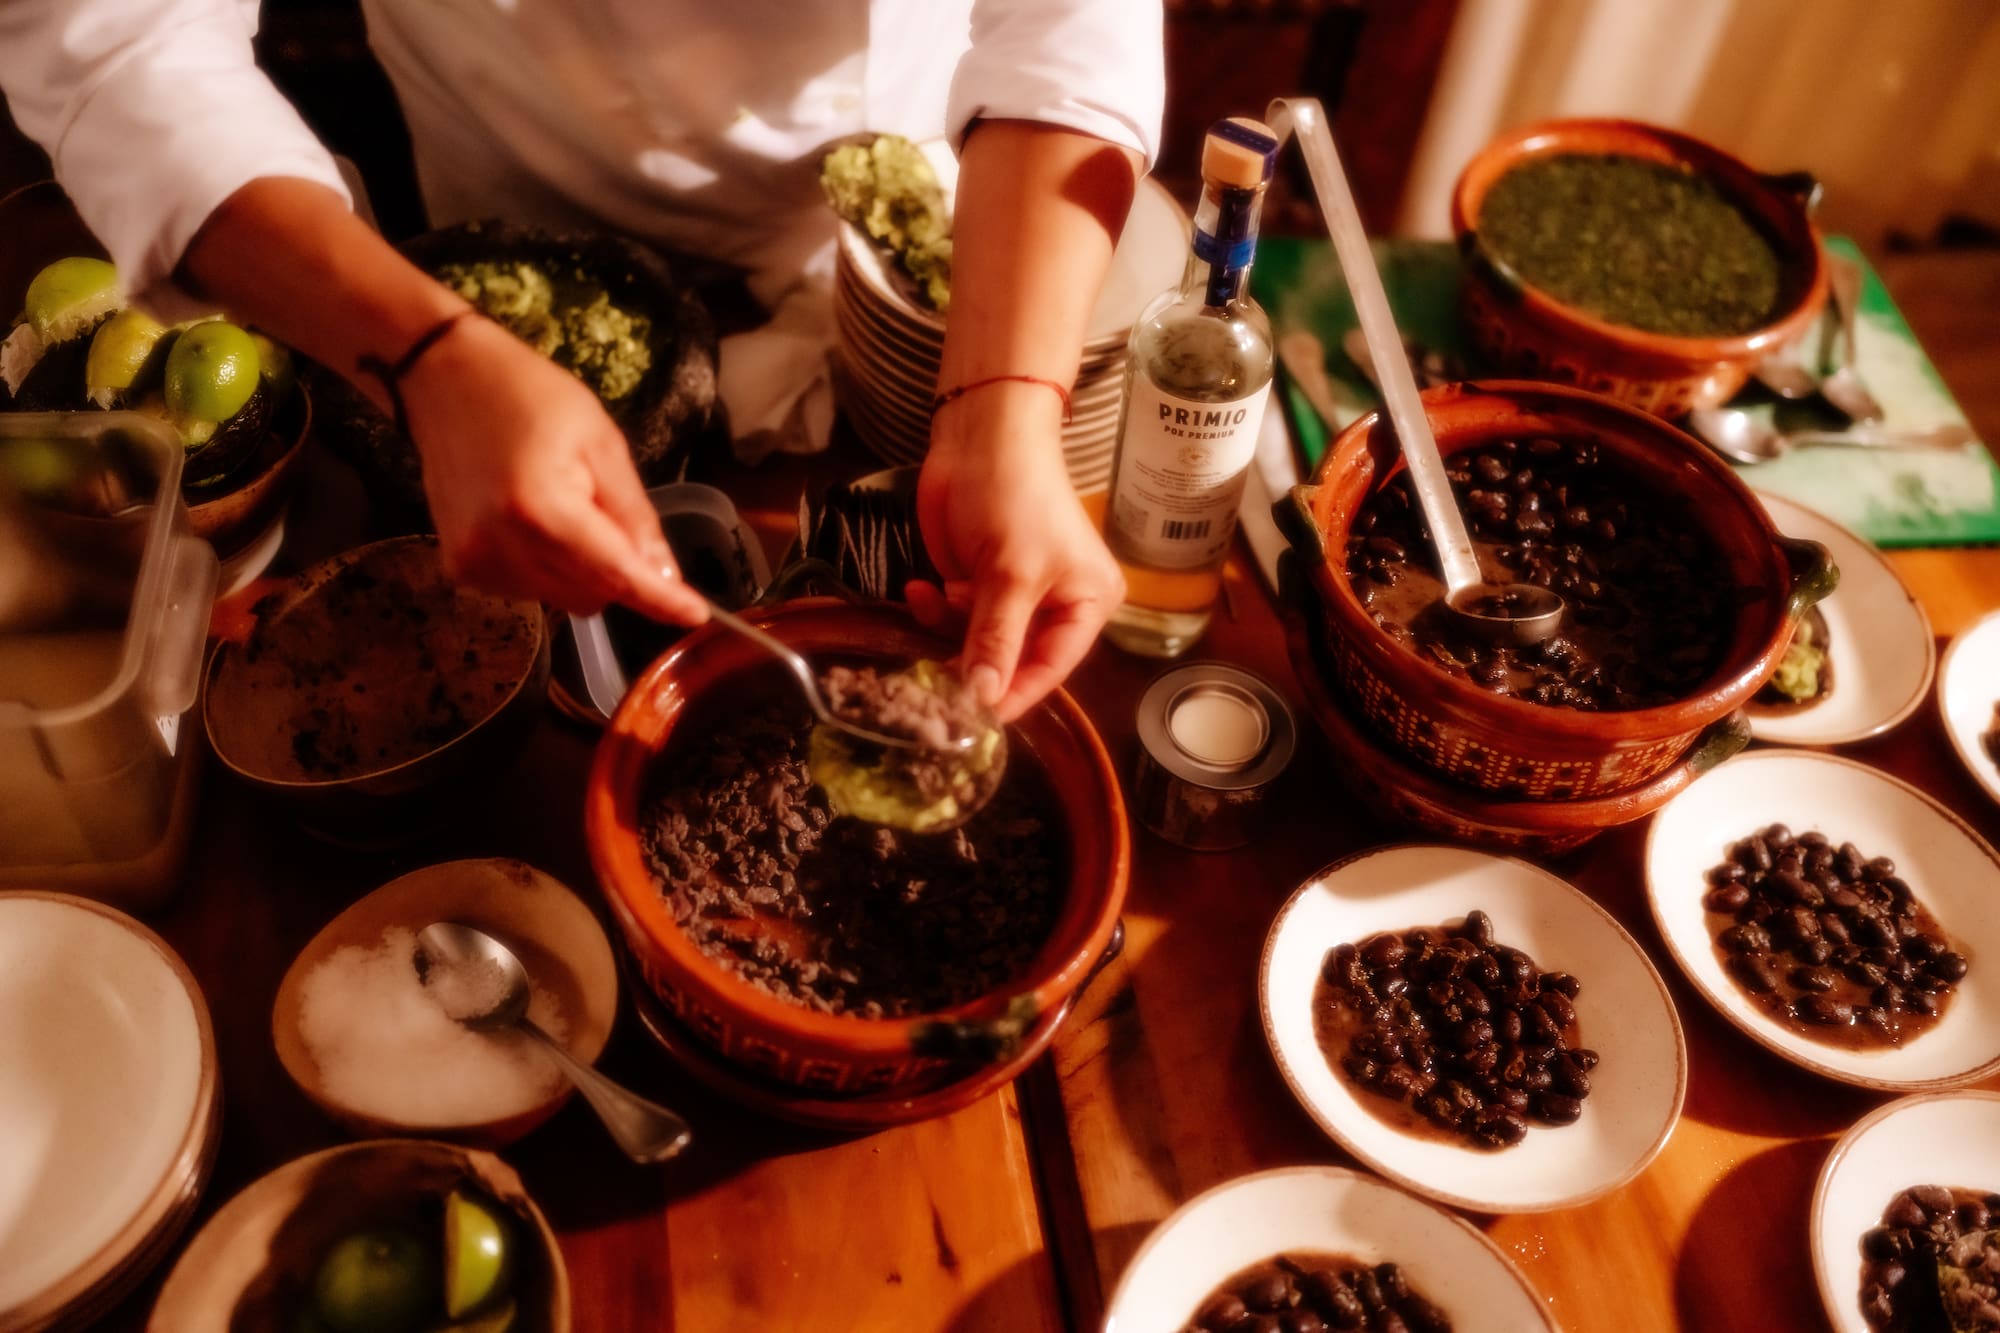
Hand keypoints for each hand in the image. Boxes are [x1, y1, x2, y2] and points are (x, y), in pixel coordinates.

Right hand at [398, 316, 708, 624]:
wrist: (444, 380)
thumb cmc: (530, 397)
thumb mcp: (601, 443)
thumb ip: (634, 516)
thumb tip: (666, 576)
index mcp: (541, 510)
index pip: (615, 575)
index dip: (659, 599)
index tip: (696, 614)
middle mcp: (501, 548)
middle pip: (593, 595)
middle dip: (618, 569)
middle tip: (604, 509)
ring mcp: (475, 563)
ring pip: (565, 598)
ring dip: (582, 569)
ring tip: (560, 505)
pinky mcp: (460, 569)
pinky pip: (532, 590)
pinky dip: (548, 568)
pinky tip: (532, 521)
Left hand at [912, 382, 1123, 719]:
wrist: (980, 435)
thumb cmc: (1016, 496)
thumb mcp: (1010, 574)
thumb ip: (995, 639)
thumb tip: (983, 699)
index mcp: (1087, 604)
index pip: (1051, 668)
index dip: (1013, 694)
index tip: (973, 719)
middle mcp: (1056, 605)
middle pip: (1013, 660)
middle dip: (973, 665)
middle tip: (931, 682)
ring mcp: (1013, 594)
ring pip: (978, 641)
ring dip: (947, 632)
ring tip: (927, 605)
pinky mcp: (977, 580)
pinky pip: (954, 617)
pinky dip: (934, 609)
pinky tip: (919, 587)